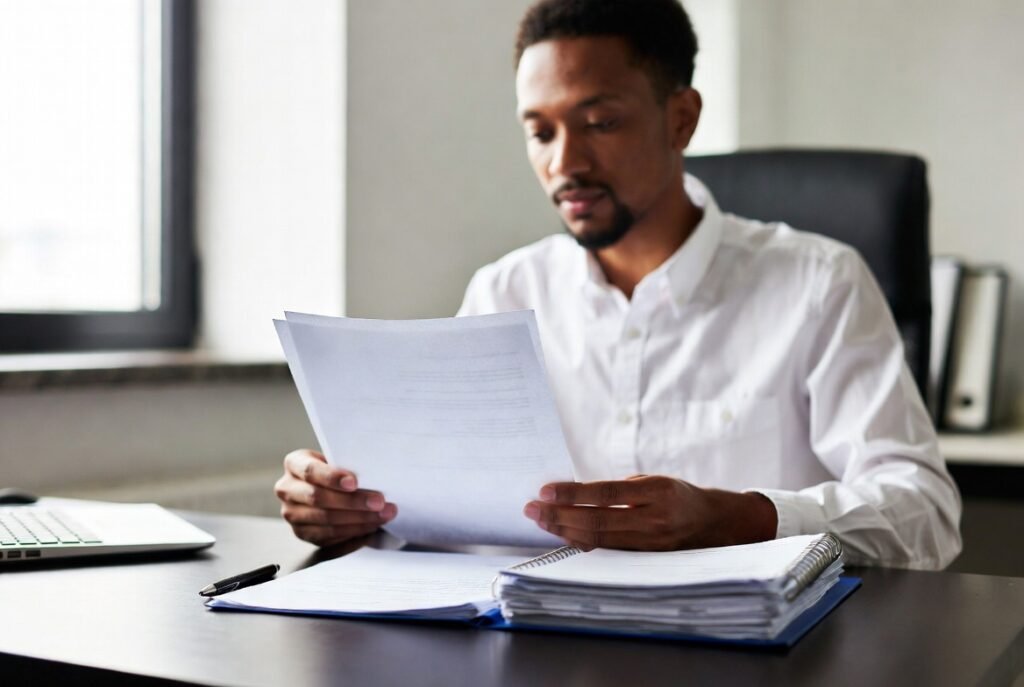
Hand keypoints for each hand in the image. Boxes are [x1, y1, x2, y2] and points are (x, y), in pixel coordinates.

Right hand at [274, 449, 396, 546]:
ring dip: (358, 519)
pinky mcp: (302, 533)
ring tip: (382, 515)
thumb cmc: (336, 469)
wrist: (327, 486)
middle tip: (379, 502)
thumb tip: (374, 477)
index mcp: (294, 464)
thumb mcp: (338, 459)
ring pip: (325, 520)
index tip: (354, 482)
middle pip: (318, 498)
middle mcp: (287, 489)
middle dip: (352, 501)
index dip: (332, 478)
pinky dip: (353, 532)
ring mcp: (292, 513)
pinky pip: (328, 536)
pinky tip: (371, 527)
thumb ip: (348, 465)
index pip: (310, 471)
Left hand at [523, 475, 776, 550]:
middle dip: (559, 515)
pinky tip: (563, 536)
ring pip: (599, 541)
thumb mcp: (654, 481)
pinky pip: (608, 552)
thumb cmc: (678, 496)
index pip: (607, 494)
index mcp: (658, 492)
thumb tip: (575, 494)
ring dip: (565, 531)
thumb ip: (620, 489)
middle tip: (531, 508)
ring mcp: (650, 544)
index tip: (545, 490)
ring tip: (541, 520)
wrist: (715, 524)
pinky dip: (582, 544)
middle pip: (597, 521)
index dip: (573, 493)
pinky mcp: (645, 560)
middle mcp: (654, 520)